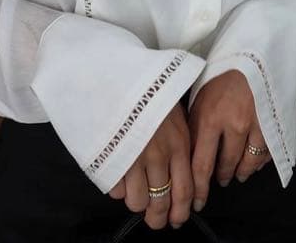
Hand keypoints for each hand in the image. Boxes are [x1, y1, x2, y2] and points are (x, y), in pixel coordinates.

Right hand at [107, 100, 193, 229]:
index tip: (177, 219)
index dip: (180, 212)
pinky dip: (118, 188)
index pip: (185, 191)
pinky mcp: (111, 158)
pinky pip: (116, 190)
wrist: (118, 74)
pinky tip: (120, 176)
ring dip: (137, 202)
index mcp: (178, 144)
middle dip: (158, 218)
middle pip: (161, 204)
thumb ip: (180, 142)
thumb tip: (184, 172)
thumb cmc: (150, 91)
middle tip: (155, 220)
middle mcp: (158, 155)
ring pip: (137, 202)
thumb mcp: (175, 112)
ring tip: (136, 193)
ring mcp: (133, 158)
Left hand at [188, 70, 271, 212]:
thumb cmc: (221, 72)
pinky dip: (258, 162)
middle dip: (218, 180)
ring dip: (239, 172)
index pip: (200, 164)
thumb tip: (188, 152)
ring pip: (246, 164)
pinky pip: (265, 154)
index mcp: (209, 116)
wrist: (252, 52)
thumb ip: (195, 124)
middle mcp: (232, 124)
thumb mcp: (200, 94)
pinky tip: (252, 162)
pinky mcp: (272, 124)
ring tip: (234, 174)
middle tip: (215, 184)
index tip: (195, 202)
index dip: (198, 188)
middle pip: (223, 166)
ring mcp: (255, 125)